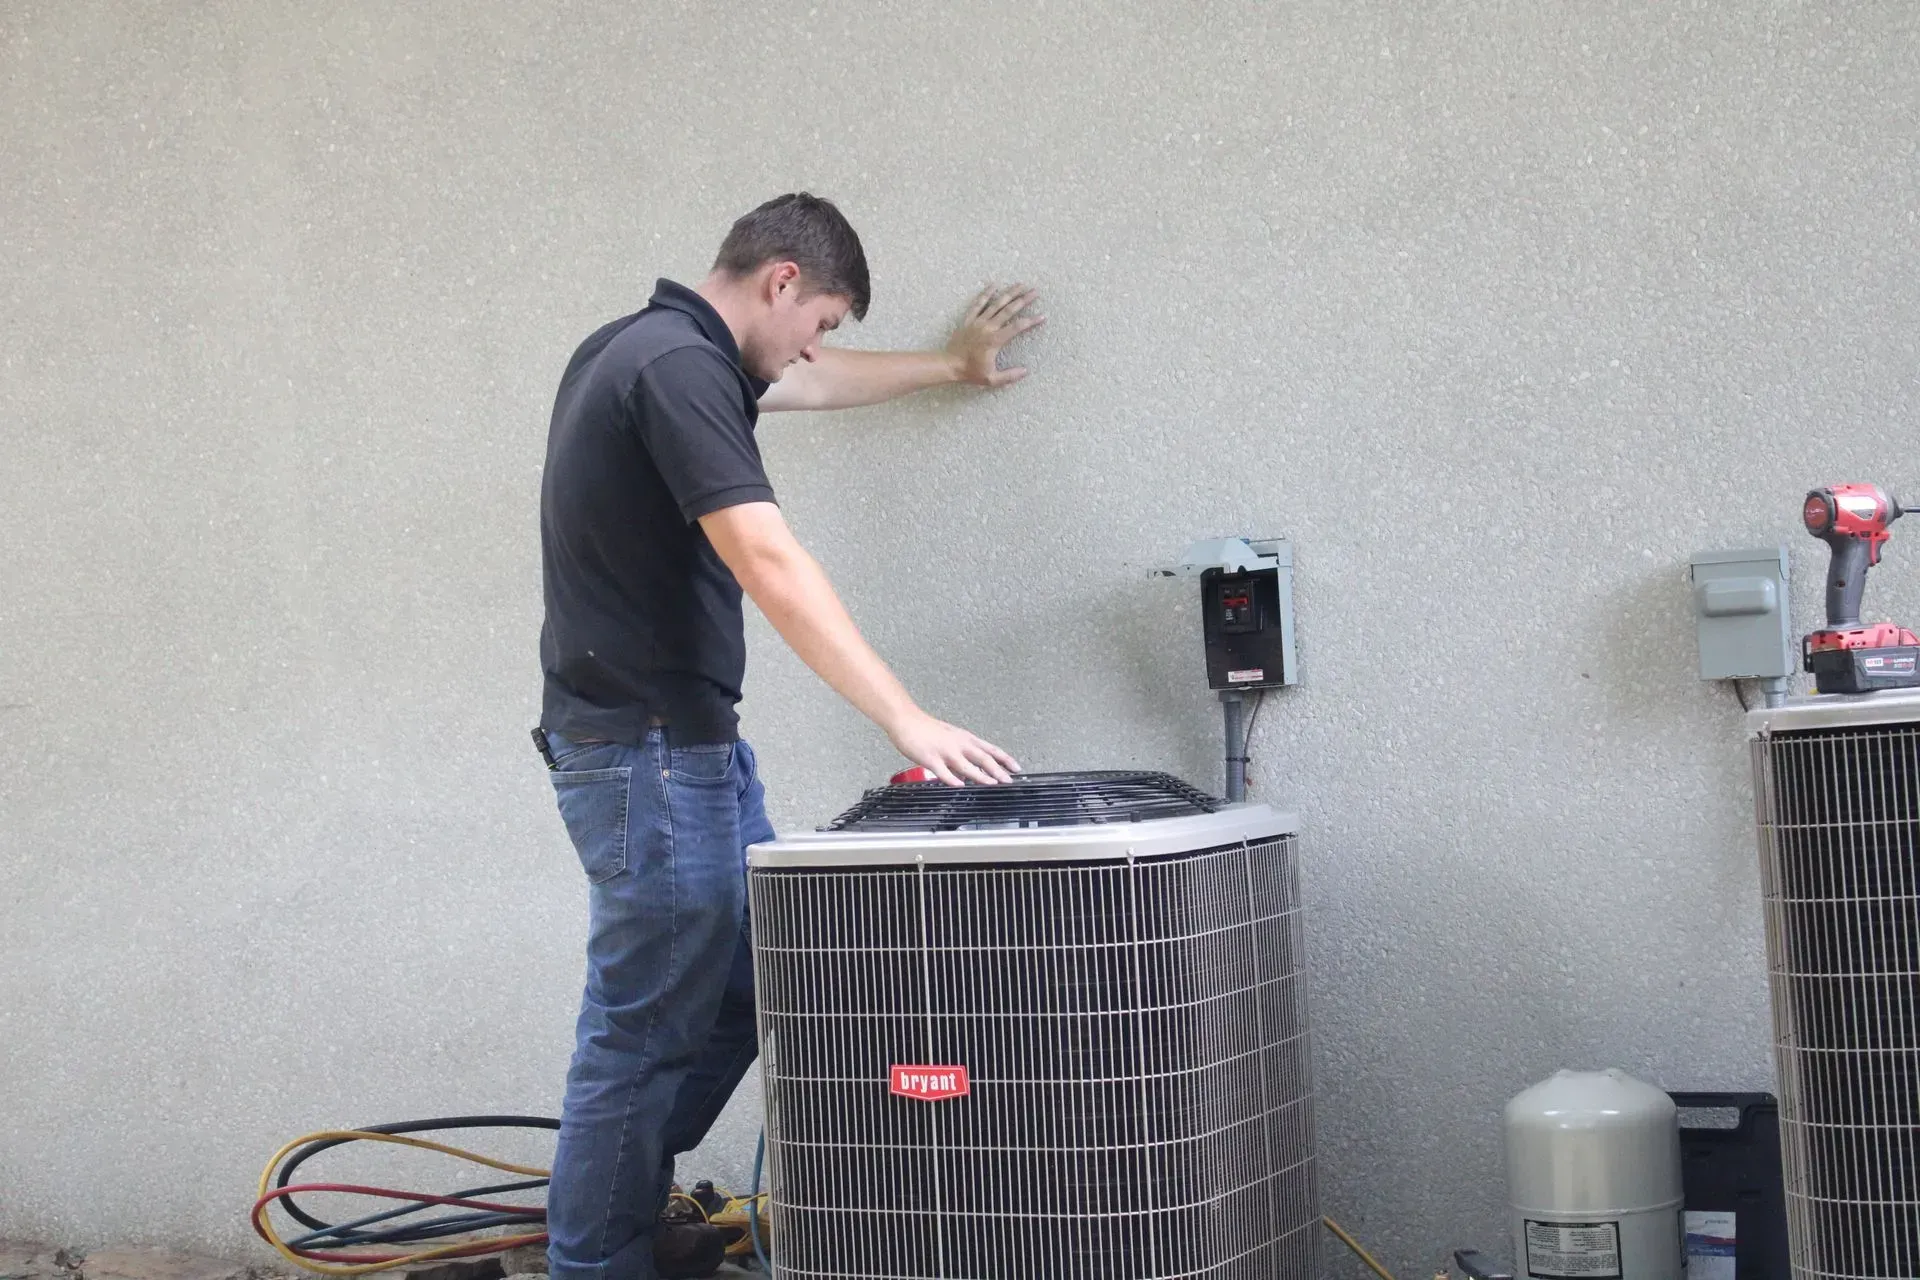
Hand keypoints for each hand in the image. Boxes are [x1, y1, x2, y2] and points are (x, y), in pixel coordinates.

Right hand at [886, 710, 1021, 786]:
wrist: (906, 720)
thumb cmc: (927, 728)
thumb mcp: (952, 736)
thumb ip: (964, 750)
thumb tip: (976, 767)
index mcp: (965, 738)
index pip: (990, 749)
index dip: (1005, 759)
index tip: (1017, 767)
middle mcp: (958, 744)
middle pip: (983, 757)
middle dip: (998, 770)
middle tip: (1009, 780)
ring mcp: (945, 751)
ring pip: (967, 765)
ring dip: (981, 775)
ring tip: (992, 783)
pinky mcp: (930, 758)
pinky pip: (943, 772)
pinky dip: (953, 779)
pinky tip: (960, 786)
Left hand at [945, 283, 1044, 387]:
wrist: (948, 365)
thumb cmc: (969, 372)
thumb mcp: (991, 379)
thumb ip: (1009, 376)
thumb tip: (1025, 371)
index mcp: (995, 340)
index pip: (1017, 327)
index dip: (1031, 321)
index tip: (1042, 316)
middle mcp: (988, 327)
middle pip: (1009, 310)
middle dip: (1024, 300)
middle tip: (1035, 292)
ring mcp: (978, 322)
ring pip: (996, 304)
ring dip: (1009, 293)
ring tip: (1020, 284)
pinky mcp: (969, 320)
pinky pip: (978, 304)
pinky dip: (985, 294)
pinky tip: (993, 285)